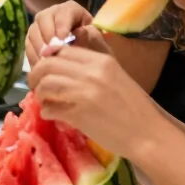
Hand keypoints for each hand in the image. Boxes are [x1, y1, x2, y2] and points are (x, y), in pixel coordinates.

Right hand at [26, 1, 110, 73]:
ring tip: (46, 61)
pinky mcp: (33, 40)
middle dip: (47, 36)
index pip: (64, 11)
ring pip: (33, 31)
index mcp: (72, 10)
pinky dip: (33, 55)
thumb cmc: (95, 50)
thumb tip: (78, 32)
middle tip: (52, 52)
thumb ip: (91, 37)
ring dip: (38, 47)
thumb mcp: (98, 44)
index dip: (62, 25)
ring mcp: (41, 26)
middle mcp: (53, 14)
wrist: (88, 61)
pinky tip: (41, 67)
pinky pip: (28, 45)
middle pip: (43, 18)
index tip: (64, 41)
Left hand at [28, 43, 161, 160]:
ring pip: (45, 84)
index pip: (61, 50)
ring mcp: (83, 94)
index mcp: (100, 61)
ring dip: (40, 93)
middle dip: (36, 75)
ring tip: (45, 100)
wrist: (149, 133)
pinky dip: (46, 111)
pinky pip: (50, 108)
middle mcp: (90, 73)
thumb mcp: (114, 76)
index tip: (45, 70)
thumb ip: (90, 68)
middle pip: (48, 64)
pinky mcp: (78, 115)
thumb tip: (59, 64)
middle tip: (38, 86)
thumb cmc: (134, 106)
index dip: (47, 60)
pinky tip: (52, 114)